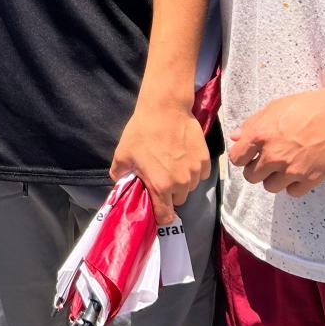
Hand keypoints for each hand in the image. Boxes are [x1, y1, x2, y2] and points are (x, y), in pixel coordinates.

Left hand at [111, 98, 210, 224]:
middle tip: (161, 176)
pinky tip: (183, 157)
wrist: (165, 109)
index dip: (160, 215)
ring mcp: (195, 171)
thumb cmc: (142, 132)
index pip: (166, 217)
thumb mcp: (122, 154)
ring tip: (172, 164)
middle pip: (178, 200)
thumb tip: (120, 184)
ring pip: (190, 187)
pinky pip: (200, 174)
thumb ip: (119, 174)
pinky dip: (193, 170)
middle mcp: (181, 182)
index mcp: (160, 186)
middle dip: (170, 193)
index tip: (157, 209)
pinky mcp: (205, 160)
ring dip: (183, 181)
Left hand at [227, 86, 324, 196]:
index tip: (251, 155)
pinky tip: (301, 171)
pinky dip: (295, 185)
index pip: (236, 159)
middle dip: (258, 170)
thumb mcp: (275, 107)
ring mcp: (291, 169)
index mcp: (260, 135)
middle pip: (251, 177)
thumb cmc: (308, 106)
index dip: (242, 157)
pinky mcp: (310, 179)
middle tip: (270, 160)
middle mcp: (273, 155)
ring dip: (275, 179)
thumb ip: (252, 123)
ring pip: (270, 187)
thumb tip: (236, 137)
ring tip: (287, 165)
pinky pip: (292, 192)